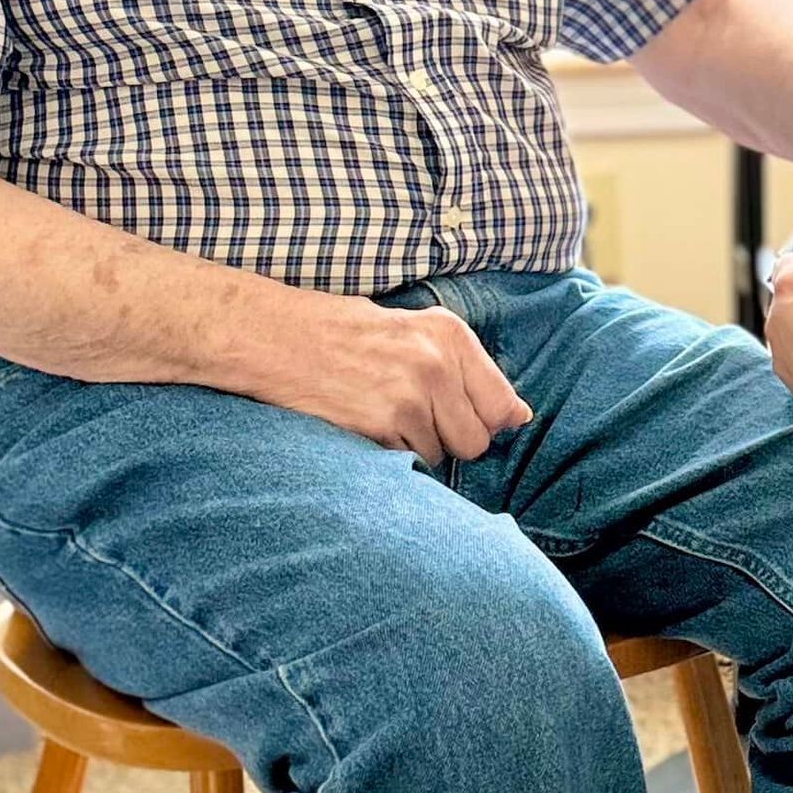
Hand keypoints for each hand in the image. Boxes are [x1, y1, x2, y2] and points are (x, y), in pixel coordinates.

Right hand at [264, 295, 531, 463]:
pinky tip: (366, 425)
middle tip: (414, 419)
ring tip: (382, 415)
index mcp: (449, 335)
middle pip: (475, 440)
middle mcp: (435, 364)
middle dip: (451, 440)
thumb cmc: (343, 332)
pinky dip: (390, 454)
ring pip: (439, 456)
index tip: (465, 421)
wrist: (274, 336)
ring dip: (416, 447)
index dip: (486, 423)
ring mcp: (408, 396)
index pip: (502, 405)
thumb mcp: (413, 330)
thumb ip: (465, 369)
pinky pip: (405, 462)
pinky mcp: (379, 424)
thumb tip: (519, 417)